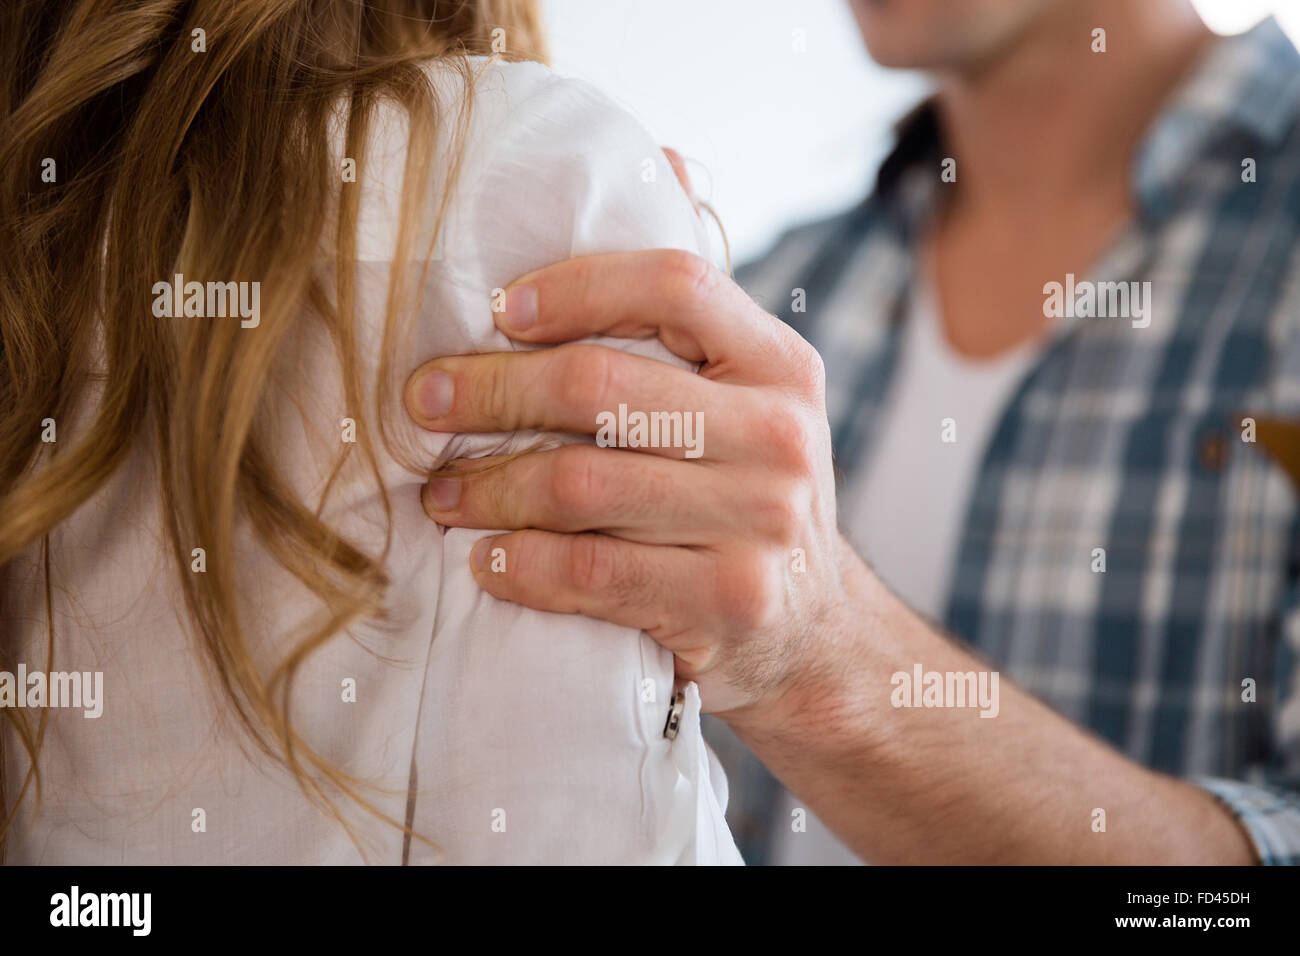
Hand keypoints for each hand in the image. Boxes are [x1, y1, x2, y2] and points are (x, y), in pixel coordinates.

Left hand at [403, 249, 853, 713]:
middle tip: (423, 402)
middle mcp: (780, 436)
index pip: (675, 284)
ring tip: (442, 493)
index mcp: (780, 366)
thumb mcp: (747, 399)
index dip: (575, 286)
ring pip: (580, 484)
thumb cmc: (742, 496)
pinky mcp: (729, 601)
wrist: (810, 632)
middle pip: (601, 386)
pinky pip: (591, 570)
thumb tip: (661, 161)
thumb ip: (694, 311)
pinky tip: (487, 561)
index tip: (499, 311)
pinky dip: (520, 564)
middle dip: (490, 392)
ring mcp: (761, 523)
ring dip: (487, 487)